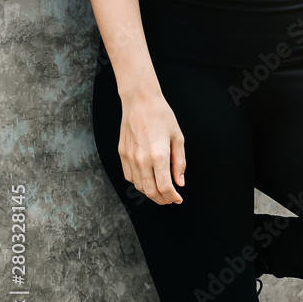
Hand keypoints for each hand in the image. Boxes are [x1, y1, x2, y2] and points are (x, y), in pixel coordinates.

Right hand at [119, 89, 185, 204]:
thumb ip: (179, 162)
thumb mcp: (178, 137)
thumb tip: (180, 182)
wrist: (140, 101)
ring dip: (150, 193)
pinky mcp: (122, 154)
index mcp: (158, 155)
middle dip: (161, 199)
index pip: (164, 186)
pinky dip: (138, 183)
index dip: (172, 197)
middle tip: (170, 200)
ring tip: (160, 192)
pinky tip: (146, 180)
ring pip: (138, 186)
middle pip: (150, 191)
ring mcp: (129, 158)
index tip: (178, 199)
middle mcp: (142, 159)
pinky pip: (129, 176)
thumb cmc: (162, 115)